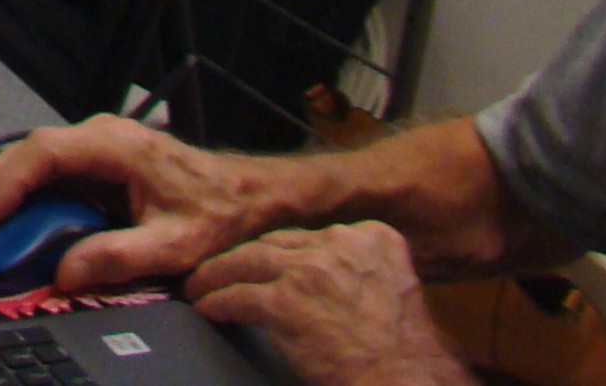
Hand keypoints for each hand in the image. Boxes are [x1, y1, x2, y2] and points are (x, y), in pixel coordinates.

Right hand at [0, 116, 270, 293]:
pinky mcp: (92, 162)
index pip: (45, 153)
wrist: (248, 193)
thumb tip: (64, 274)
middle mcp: (97, 135)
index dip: (9, 183)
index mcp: (116, 145)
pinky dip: (11, 191)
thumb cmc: (216, 212)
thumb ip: (120, 257)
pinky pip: (43, 172)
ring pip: (27, 159)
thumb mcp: (174, 245)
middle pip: (24, 152)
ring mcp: (93, 145)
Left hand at [188, 224, 468, 385]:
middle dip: (245, 259)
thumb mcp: (392, 288)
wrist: (405, 380)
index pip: (311, 235)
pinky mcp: (284, 302)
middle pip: (275, 244)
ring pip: (246, 263)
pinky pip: (237, 297)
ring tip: (200, 285)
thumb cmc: (403, 350)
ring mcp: (308, 270)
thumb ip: (359, 269)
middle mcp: (338, 244)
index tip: (266, 258)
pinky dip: (217, 303)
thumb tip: (325, 276)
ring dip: (217, 275)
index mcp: (372, 237)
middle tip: (222, 269)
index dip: (283, 250)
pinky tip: (207, 309)